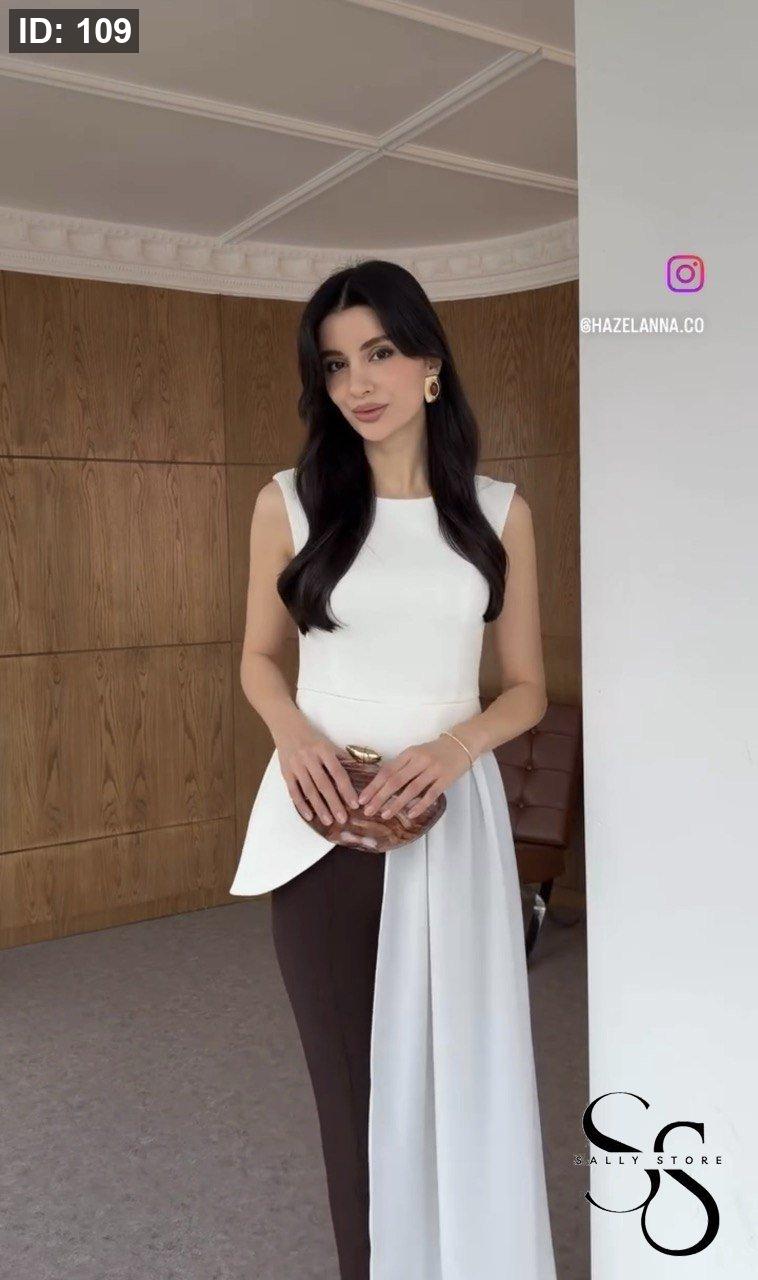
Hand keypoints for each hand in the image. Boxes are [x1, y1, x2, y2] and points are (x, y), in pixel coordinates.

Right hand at [276, 726, 360, 824]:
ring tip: (328, 821)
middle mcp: (309, 757)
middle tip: (343, 819)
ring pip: (309, 790)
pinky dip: (301, 805)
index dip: (346, 789)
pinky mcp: (286, 772)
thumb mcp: (327, 743)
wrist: (286, 726)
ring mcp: (296, 765)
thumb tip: (361, 771)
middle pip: (323, 784)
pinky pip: (293, 791)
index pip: (338, 773)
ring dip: (319, 807)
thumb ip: (341, 758)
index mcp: (323, 749)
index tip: (354, 804)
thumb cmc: (311, 737)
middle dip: (334, 803)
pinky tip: (309, 816)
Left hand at [356, 733, 474, 821]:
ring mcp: (433, 769)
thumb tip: (381, 785)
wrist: (461, 744)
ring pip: (411, 789)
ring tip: (385, 815)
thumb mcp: (416, 753)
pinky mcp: (446, 779)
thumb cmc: (435, 751)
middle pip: (395, 781)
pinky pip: (431, 794)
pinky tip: (410, 814)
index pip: (387, 771)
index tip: (363, 798)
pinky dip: (420, 805)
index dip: (374, 785)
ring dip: (397, 803)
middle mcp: (419, 760)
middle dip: (380, 797)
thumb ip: (402, 766)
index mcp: (409, 753)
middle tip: (368, 811)